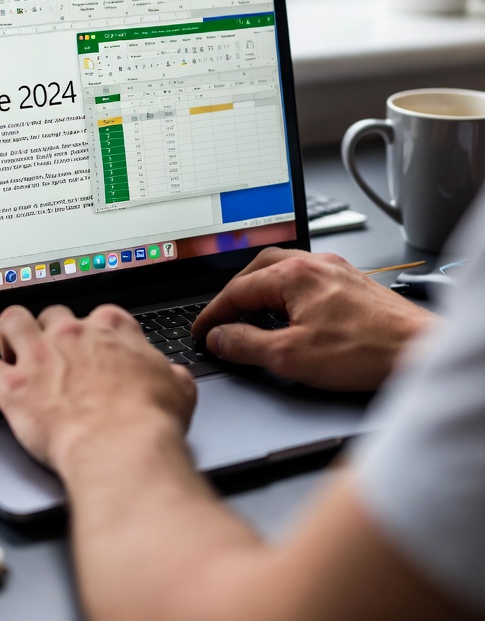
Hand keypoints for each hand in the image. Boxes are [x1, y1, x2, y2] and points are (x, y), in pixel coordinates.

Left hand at [0, 304, 196, 474]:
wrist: (123, 448)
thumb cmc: (150, 422)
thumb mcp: (179, 390)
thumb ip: (170, 375)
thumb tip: (173, 376)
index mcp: (113, 330)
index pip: (100, 315)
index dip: (96, 332)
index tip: (95, 346)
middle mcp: (73, 334)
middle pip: (54, 315)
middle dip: (52, 331)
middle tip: (54, 354)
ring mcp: (40, 356)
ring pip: (12, 321)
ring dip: (9, 335)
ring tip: (11, 351)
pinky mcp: (14, 385)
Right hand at [191, 249, 435, 390]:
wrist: (419, 349)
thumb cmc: (365, 351)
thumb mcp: (291, 356)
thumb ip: (247, 345)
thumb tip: (220, 337)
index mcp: (293, 275)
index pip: (237, 290)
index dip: (213, 313)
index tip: (202, 330)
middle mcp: (313, 263)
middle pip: (258, 269)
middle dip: (235, 292)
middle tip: (221, 317)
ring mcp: (335, 269)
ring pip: (284, 268)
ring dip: (261, 288)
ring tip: (251, 312)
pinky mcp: (352, 282)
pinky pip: (307, 276)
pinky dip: (287, 290)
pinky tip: (292, 310)